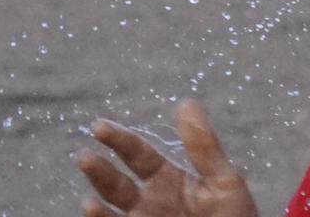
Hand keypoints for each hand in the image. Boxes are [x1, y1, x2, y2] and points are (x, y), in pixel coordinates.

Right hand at [78, 103, 257, 216]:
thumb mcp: (224, 182)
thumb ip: (203, 147)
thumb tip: (186, 103)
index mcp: (168, 179)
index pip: (138, 154)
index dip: (119, 139)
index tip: (99, 127)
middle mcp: (149, 201)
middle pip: (117, 182)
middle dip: (99, 169)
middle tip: (85, 156)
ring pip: (110, 209)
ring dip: (97, 195)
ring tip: (87, 185)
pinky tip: (90, 208)